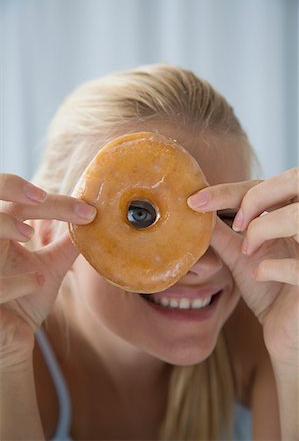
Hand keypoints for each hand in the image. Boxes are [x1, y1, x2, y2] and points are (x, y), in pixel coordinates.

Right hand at [0, 174, 96, 366]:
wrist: (11, 341)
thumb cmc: (24, 301)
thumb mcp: (49, 269)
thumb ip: (65, 246)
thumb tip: (94, 223)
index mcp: (1, 236)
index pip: (20, 205)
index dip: (51, 202)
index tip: (87, 211)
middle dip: (9, 187)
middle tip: (39, 196)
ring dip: (2, 225)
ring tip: (28, 233)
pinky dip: (11, 280)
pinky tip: (35, 282)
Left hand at [188, 168, 298, 365]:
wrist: (286, 331)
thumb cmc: (269, 290)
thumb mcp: (241, 257)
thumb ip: (222, 234)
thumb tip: (194, 213)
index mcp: (289, 215)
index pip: (261, 186)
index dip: (228, 190)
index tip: (195, 200)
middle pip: (292, 183)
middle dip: (254, 198)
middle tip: (234, 223)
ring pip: (297, 217)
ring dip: (263, 229)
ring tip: (247, 251)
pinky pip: (298, 266)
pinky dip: (273, 267)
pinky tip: (260, 275)